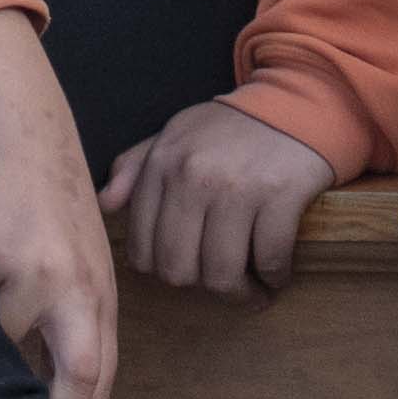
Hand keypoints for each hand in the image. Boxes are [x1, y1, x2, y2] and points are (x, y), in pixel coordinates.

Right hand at [0, 12, 118, 398]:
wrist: (24, 128)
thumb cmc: (50, 199)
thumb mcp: (85, 260)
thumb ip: (83, 322)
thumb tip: (74, 394)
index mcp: (100, 295)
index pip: (97, 376)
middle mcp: (76, 288)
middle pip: (78, 375)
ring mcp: (35, 272)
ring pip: (5, 345)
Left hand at [101, 93, 333, 306]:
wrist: (292, 104)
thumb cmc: (228, 129)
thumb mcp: (174, 135)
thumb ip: (134, 167)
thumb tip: (106, 204)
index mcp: (162, 165)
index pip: (143, 251)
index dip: (164, 273)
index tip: (187, 272)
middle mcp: (193, 177)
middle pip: (179, 270)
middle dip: (201, 289)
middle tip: (220, 285)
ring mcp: (237, 188)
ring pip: (223, 275)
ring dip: (240, 294)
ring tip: (251, 290)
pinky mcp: (280, 196)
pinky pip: (270, 261)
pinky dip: (274, 278)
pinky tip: (275, 273)